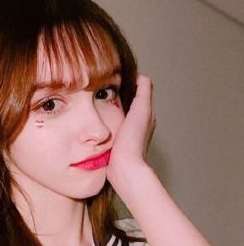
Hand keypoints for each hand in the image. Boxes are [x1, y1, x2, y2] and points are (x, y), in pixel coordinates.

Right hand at [107, 75, 155, 189]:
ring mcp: (128, 135)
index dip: (129, 83)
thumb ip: (143, 92)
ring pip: (121, 115)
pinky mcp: (118, 143)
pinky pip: (113, 126)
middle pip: (130, 103)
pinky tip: (99, 121)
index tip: (116, 78)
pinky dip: (108, 120)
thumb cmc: (133, 141)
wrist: (124, 168)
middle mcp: (140, 124)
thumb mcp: (141, 110)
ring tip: (100, 102)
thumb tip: (140, 77)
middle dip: (119, 94)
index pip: (140, 92)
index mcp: (146, 115)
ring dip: (113, 108)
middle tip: (105, 88)